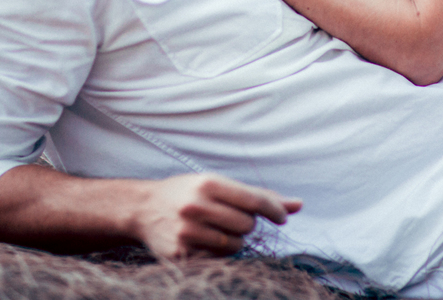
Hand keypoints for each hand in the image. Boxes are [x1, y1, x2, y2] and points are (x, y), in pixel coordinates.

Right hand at [133, 173, 301, 257]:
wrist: (143, 208)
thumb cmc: (189, 192)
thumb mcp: (219, 184)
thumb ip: (258, 195)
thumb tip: (299, 205)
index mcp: (208, 184)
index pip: (255, 200)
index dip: (275, 210)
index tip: (282, 217)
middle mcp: (196, 207)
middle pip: (247, 225)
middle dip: (247, 224)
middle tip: (231, 218)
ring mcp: (186, 232)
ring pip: (235, 245)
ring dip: (233, 240)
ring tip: (216, 229)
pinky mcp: (180, 254)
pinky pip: (217, 260)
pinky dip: (217, 253)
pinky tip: (203, 241)